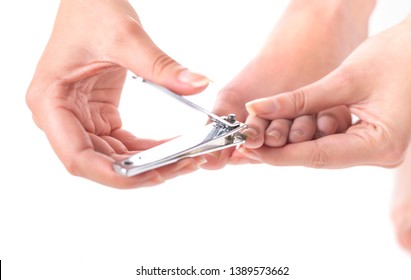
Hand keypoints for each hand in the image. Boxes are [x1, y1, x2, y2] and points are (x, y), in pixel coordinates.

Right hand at [26, 0, 208, 187]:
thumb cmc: (91, 9)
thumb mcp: (125, 36)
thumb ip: (161, 65)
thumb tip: (198, 84)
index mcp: (51, 102)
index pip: (78, 157)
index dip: (114, 174)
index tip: (154, 174)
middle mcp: (61, 117)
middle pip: (100, 163)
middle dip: (143, 171)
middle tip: (184, 165)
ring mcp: (79, 119)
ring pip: (114, 157)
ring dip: (149, 163)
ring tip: (186, 158)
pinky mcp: (98, 116)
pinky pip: (124, 142)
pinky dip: (149, 149)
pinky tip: (173, 146)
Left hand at [241, 10, 410, 167]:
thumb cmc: (395, 57)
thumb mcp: (343, 79)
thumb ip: (299, 99)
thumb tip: (258, 109)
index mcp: (380, 145)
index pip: (319, 156)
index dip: (282, 155)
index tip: (251, 149)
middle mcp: (380, 155)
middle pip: (320, 157)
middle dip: (283, 150)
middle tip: (250, 142)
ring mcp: (376, 150)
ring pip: (323, 152)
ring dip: (293, 143)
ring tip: (262, 135)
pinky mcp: (370, 140)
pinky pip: (333, 143)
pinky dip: (309, 135)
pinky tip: (286, 128)